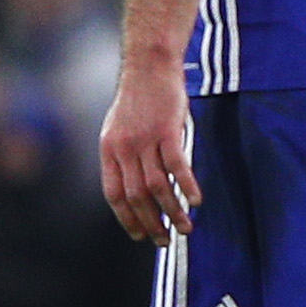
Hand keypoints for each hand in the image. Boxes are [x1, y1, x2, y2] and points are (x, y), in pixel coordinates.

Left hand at [99, 62, 198, 244]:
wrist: (149, 67)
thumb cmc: (138, 99)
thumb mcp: (119, 129)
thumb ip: (123, 157)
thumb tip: (135, 187)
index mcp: (109, 150)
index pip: (114, 194)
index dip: (127, 219)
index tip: (140, 235)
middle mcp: (124, 148)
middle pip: (136, 196)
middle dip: (151, 222)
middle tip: (164, 240)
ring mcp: (145, 140)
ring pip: (157, 186)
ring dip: (172, 210)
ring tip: (185, 227)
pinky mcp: (168, 131)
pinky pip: (178, 165)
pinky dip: (187, 185)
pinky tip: (197, 200)